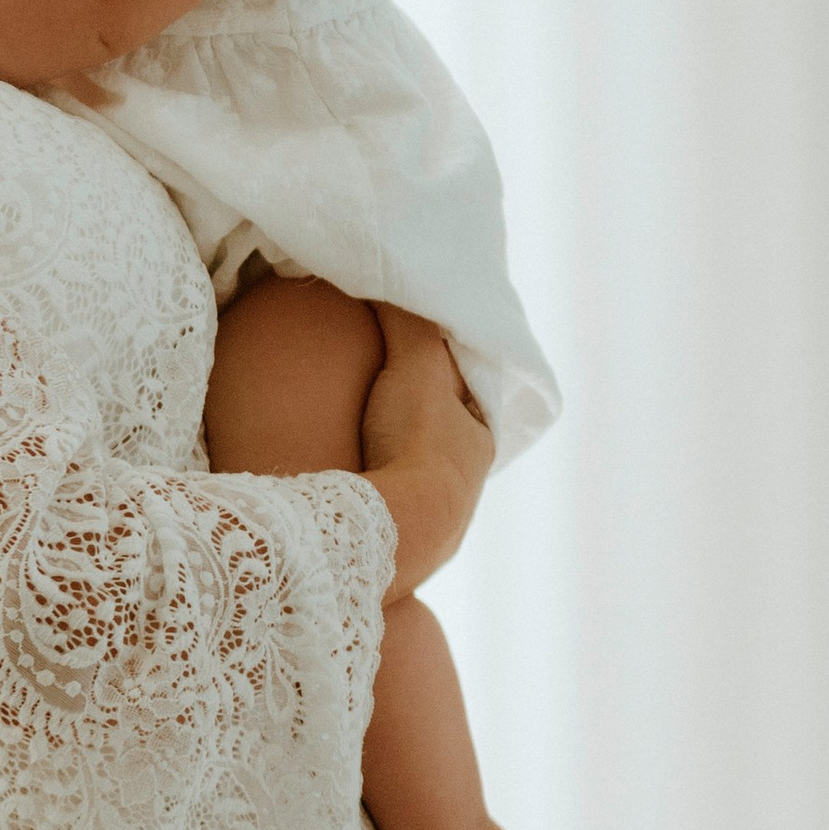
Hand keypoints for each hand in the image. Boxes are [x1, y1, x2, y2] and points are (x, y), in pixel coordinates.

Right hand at [360, 306, 492, 592]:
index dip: (450, 378)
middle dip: (426, 425)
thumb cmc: (415, 441)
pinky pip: (391, 512)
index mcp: (479, 441)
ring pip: (420, 483)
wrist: (398, 526)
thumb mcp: (416, 362)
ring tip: (364, 448)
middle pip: (446, 442)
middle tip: (392, 404)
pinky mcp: (405, 550)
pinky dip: (377, 497)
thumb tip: (392, 278)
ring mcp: (440, 525)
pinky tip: (349, 493)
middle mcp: (468, 486)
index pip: (470, 397)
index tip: (427, 363)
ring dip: (399, 466)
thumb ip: (407, 322)